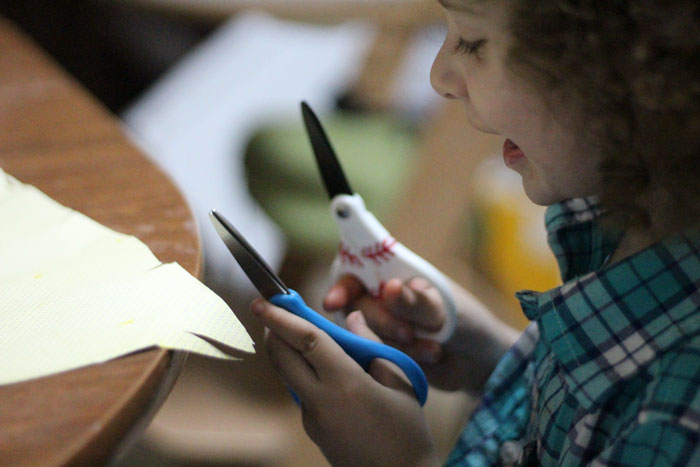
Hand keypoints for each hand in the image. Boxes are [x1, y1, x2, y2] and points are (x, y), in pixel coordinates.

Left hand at [251, 299, 439, 466]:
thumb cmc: (407, 432)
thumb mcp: (399, 382)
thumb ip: (371, 346)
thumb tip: (352, 318)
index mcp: (345, 384)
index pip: (305, 341)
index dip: (281, 318)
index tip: (262, 301)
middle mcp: (320, 401)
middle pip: (282, 358)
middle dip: (273, 331)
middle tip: (273, 312)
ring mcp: (312, 419)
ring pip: (291, 375)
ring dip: (290, 352)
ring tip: (308, 336)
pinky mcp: (312, 430)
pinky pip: (303, 393)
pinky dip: (305, 373)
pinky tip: (326, 369)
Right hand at [324, 276, 517, 392]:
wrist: (480, 361)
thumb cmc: (464, 320)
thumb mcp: (445, 307)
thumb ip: (417, 301)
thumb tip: (390, 287)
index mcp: (391, 276)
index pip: (354, 276)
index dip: (340, 288)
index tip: (332, 302)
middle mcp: (378, 301)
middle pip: (356, 308)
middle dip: (381, 321)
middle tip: (409, 332)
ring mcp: (379, 330)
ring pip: (365, 337)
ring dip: (398, 344)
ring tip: (433, 347)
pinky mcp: (383, 356)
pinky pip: (377, 359)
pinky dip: (404, 358)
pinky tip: (430, 356)